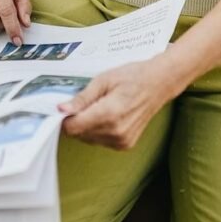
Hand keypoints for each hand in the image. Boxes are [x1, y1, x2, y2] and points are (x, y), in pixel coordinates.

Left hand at [60, 60, 175, 150]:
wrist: (158, 84)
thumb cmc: (132, 77)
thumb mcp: (103, 80)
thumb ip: (82, 98)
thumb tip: (62, 109)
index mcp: (109, 114)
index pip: (73, 128)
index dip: (65, 118)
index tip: (65, 107)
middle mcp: (116, 132)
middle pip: (79, 134)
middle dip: (77, 120)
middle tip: (87, 102)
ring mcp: (122, 141)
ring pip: (88, 139)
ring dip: (87, 126)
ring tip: (101, 106)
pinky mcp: (125, 145)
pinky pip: (100, 141)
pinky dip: (98, 130)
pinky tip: (108, 115)